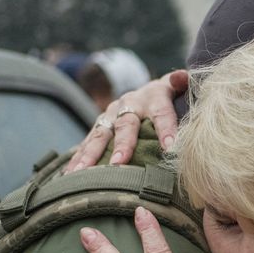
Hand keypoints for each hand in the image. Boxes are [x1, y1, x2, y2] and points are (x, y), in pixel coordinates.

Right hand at [65, 70, 187, 173]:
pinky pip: (87, 143)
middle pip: (126, 124)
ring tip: (82, 173)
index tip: (170, 147)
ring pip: (101, 135)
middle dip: (122, 144)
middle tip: (119, 163)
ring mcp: (112, 114)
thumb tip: (182, 76)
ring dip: (91, 154)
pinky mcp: (100, 126)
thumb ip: (185, 84)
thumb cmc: (174, 98)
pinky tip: (69, 176)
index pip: (161, 112)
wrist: (152, 92)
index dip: (166, 128)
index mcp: (154, 95)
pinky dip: (78, 159)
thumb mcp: (182, 89)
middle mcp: (130, 103)